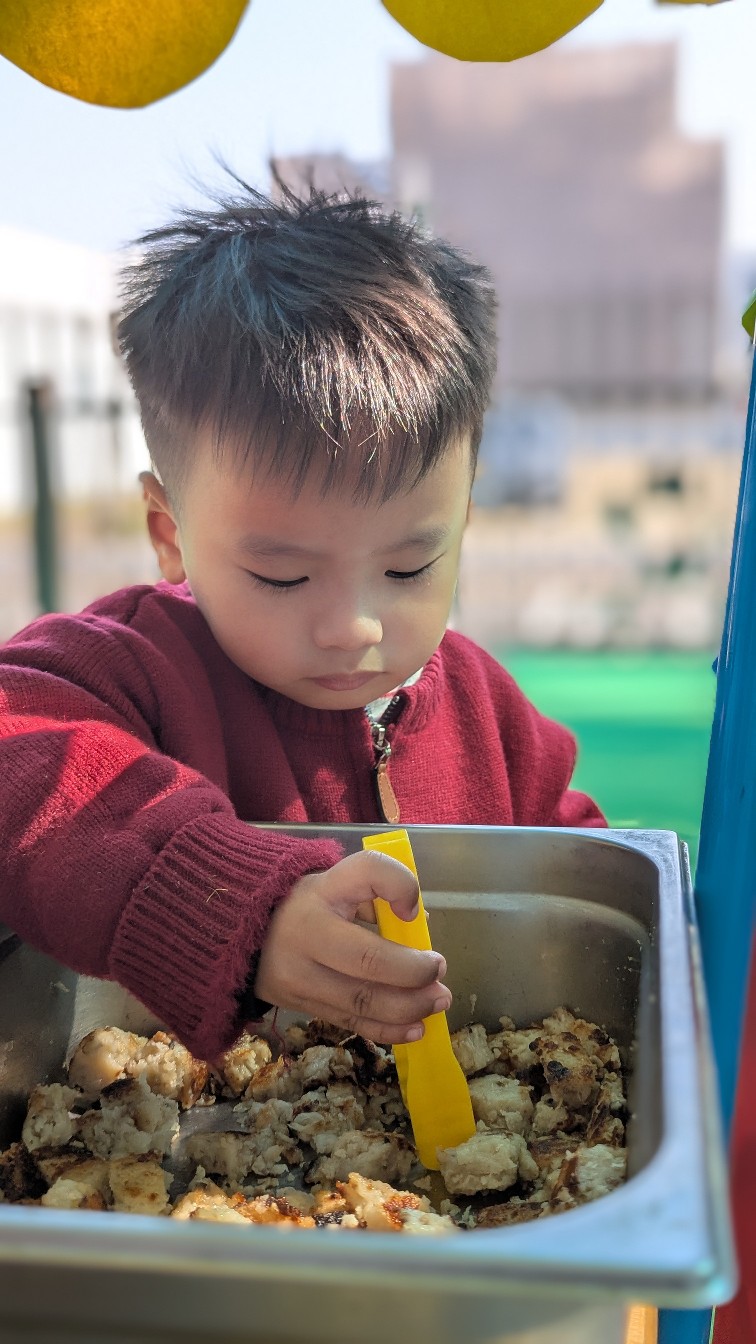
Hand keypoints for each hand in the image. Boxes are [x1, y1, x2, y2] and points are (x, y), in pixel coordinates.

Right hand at [254, 850, 450, 1044]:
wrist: (246, 934)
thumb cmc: (307, 903)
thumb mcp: (339, 879)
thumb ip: (380, 886)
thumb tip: (416, 919)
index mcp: (319, 896)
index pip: (365, 876)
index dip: (398, 891)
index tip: (414, 912)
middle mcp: (305, 939)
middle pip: (368, 964)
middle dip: (413, 975)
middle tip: (440, 975)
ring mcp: (299, 980)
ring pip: (361, 1002)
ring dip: (409, 1007)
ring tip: (437, 1003)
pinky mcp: (302, 1008)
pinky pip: (351, 1022)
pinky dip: (387, 1029)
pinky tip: (415, 1028)